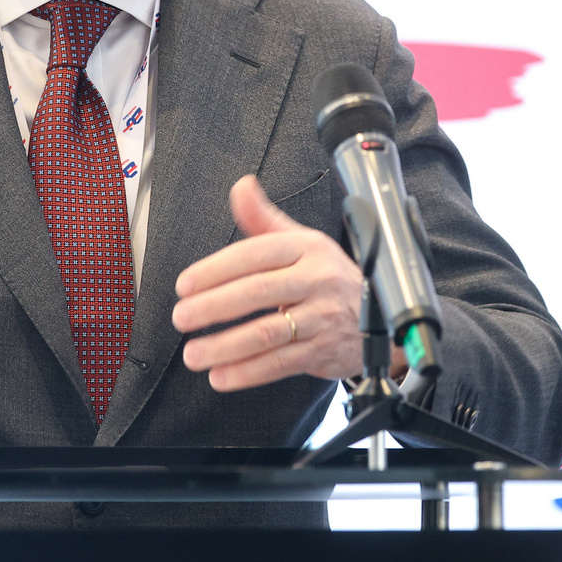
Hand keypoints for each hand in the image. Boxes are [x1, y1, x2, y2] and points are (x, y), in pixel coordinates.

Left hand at [172, 175, 368, 390]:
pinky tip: (221, 375)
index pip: (256, 254)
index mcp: (306, 248)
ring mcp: (322, 317)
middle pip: (259, 292)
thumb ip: (263, 218)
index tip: (185, 284)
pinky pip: (281, 363)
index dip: (217, 269)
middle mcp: (317, 280)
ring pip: (268, 332)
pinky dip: (248, 372)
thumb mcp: (301, 240)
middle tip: (181, 317)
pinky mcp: (323, 351)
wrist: (380, 315)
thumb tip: (241, 186)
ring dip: (225, 346)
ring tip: (193, 353)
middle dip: (214, 306)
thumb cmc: (327, 275)